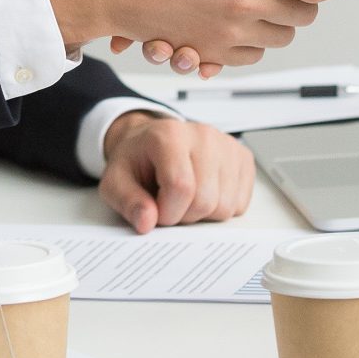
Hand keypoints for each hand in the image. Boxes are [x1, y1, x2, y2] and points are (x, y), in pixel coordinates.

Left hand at [98, 112, 255, 232]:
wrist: (151, 142)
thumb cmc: (136, 161)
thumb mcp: (116, 181)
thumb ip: (127, 202)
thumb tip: (147, 222)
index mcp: (169, 135)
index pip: (181, 187)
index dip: (167, 212)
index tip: (155, 211)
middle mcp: (203, 136)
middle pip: (205, 200)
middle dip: (184, 215)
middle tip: (168, 203)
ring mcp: (227, 146)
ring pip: (226, 206)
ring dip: (203, 214)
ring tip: (186, 197)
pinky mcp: (242, 158)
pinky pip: (240, 204)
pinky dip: (221, 208)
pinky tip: (204, 193)